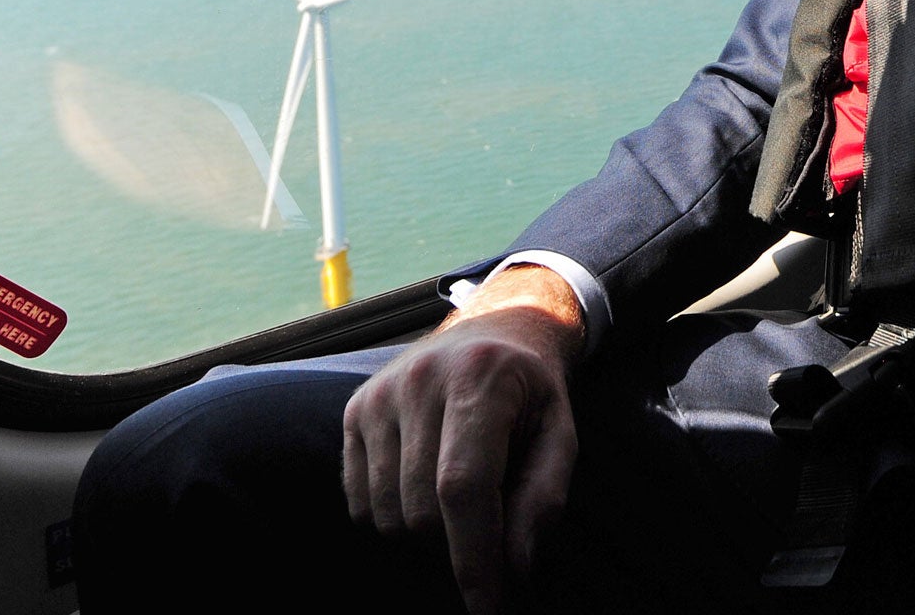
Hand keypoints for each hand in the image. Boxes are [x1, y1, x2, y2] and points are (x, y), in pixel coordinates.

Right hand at [341, 265, 584, 614]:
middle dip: (455, 547)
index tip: (486, 607)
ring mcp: (379, 395)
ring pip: (387, 513)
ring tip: (459, 503)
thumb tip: (514, 567)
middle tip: (487, 536)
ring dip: (423, 534)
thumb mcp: (560, 434)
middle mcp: (420, 382)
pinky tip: (424, 488)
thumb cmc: (532, 391)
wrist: (494, 328)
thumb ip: (543, 498)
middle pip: (421, 510)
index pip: (464, 487)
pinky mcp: (354, 410)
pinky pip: (359, 501)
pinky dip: (391, 516)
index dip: (473, 557)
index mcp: (480, 380)